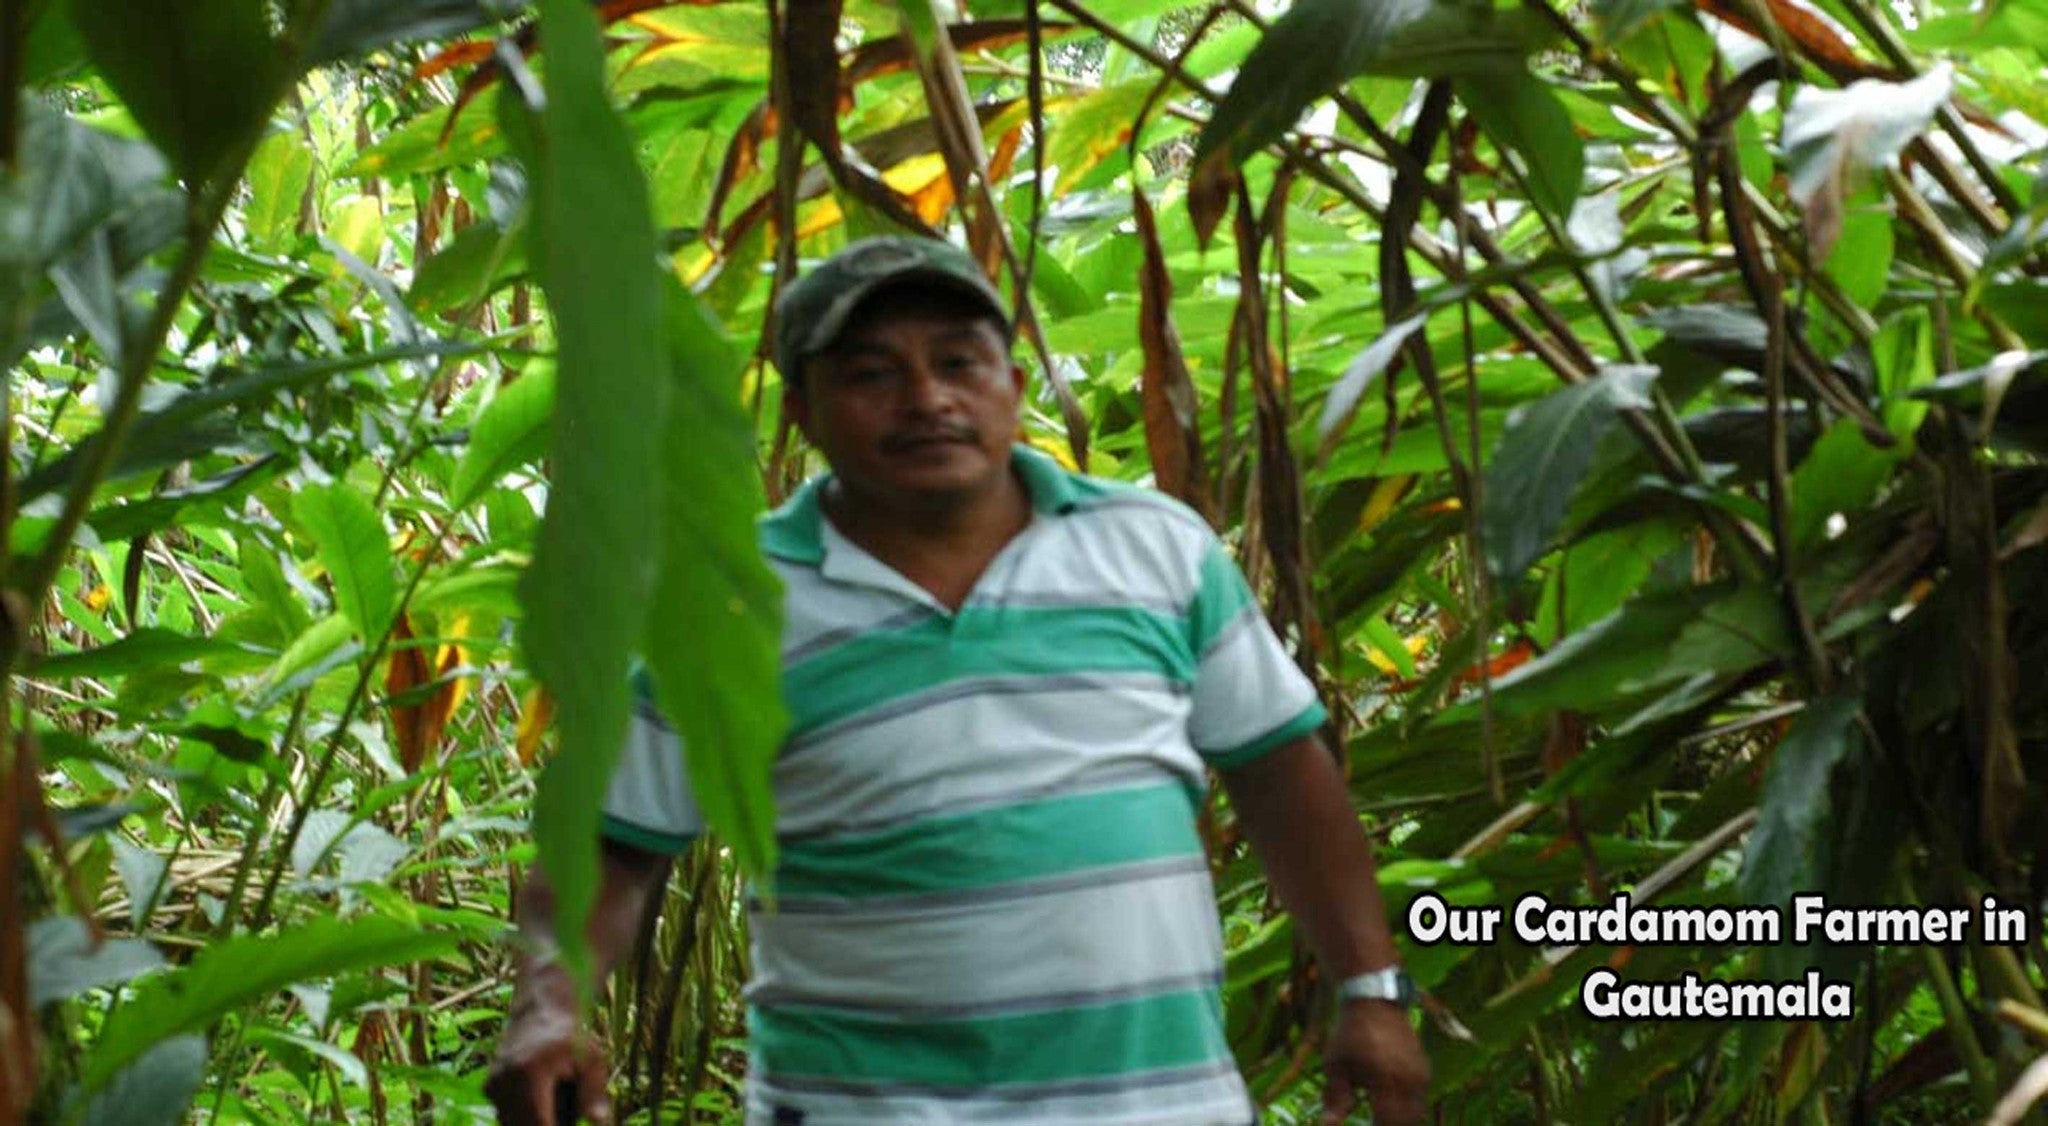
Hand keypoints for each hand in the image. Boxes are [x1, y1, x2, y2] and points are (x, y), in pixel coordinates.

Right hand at [485, 969, 612, 1125]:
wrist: (540, 1011)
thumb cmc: (572, 1037)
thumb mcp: (592, 1059)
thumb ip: (594, 1093)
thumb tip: (600, 1122)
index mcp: (528, 1075)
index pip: (540, 1125)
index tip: (570, 1122)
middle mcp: (503, 1082)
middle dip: (548, 1125)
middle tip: (566, 1108)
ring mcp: (492, 1085)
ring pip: (514, 1124)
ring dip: (536, 1120)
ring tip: (556, 1094)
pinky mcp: (489, 1088)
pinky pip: (508, 1115)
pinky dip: (526, 1114)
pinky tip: (543, 1093)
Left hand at [1321, 999, 1429, 1124]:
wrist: (1376, 1001)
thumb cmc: (1350, 1034)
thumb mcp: (1336, 1065)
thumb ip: (1336, 1099)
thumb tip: (1328, 1125)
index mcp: (1385, 1081)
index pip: (1387, 1124)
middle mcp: (1409, 1081)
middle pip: (1405, 1124)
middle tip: (1371, 1122)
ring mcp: (1421, 1076)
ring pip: (1416, 1115)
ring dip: (1399, 1120)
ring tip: (1379, 1116)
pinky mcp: (1425, 1071)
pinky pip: (1419, 1100)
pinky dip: (1407, 1109)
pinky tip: (1389, 1104)